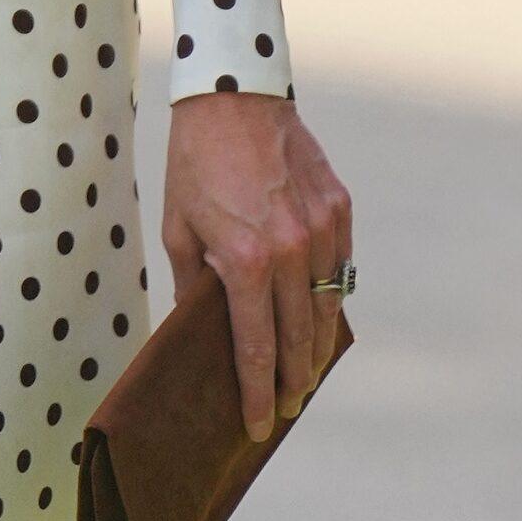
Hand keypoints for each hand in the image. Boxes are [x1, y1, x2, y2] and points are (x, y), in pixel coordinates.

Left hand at [161, 91, 352, 444]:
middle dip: (291, 382)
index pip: (256, 348)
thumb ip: (194, 283)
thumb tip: (200, 330)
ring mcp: (322, 229)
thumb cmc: (195, 161)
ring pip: (328, 309)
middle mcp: (291, 250)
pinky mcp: (340, 208)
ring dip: (317, 348)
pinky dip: (332, 296)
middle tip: (286, 410)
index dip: (257, 394)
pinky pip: (342, 268)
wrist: (233, 93)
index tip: (258, 427)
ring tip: (304, 375)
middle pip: (299, 339)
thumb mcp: (179, 225)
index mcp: (245, 261)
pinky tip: (320, 315)